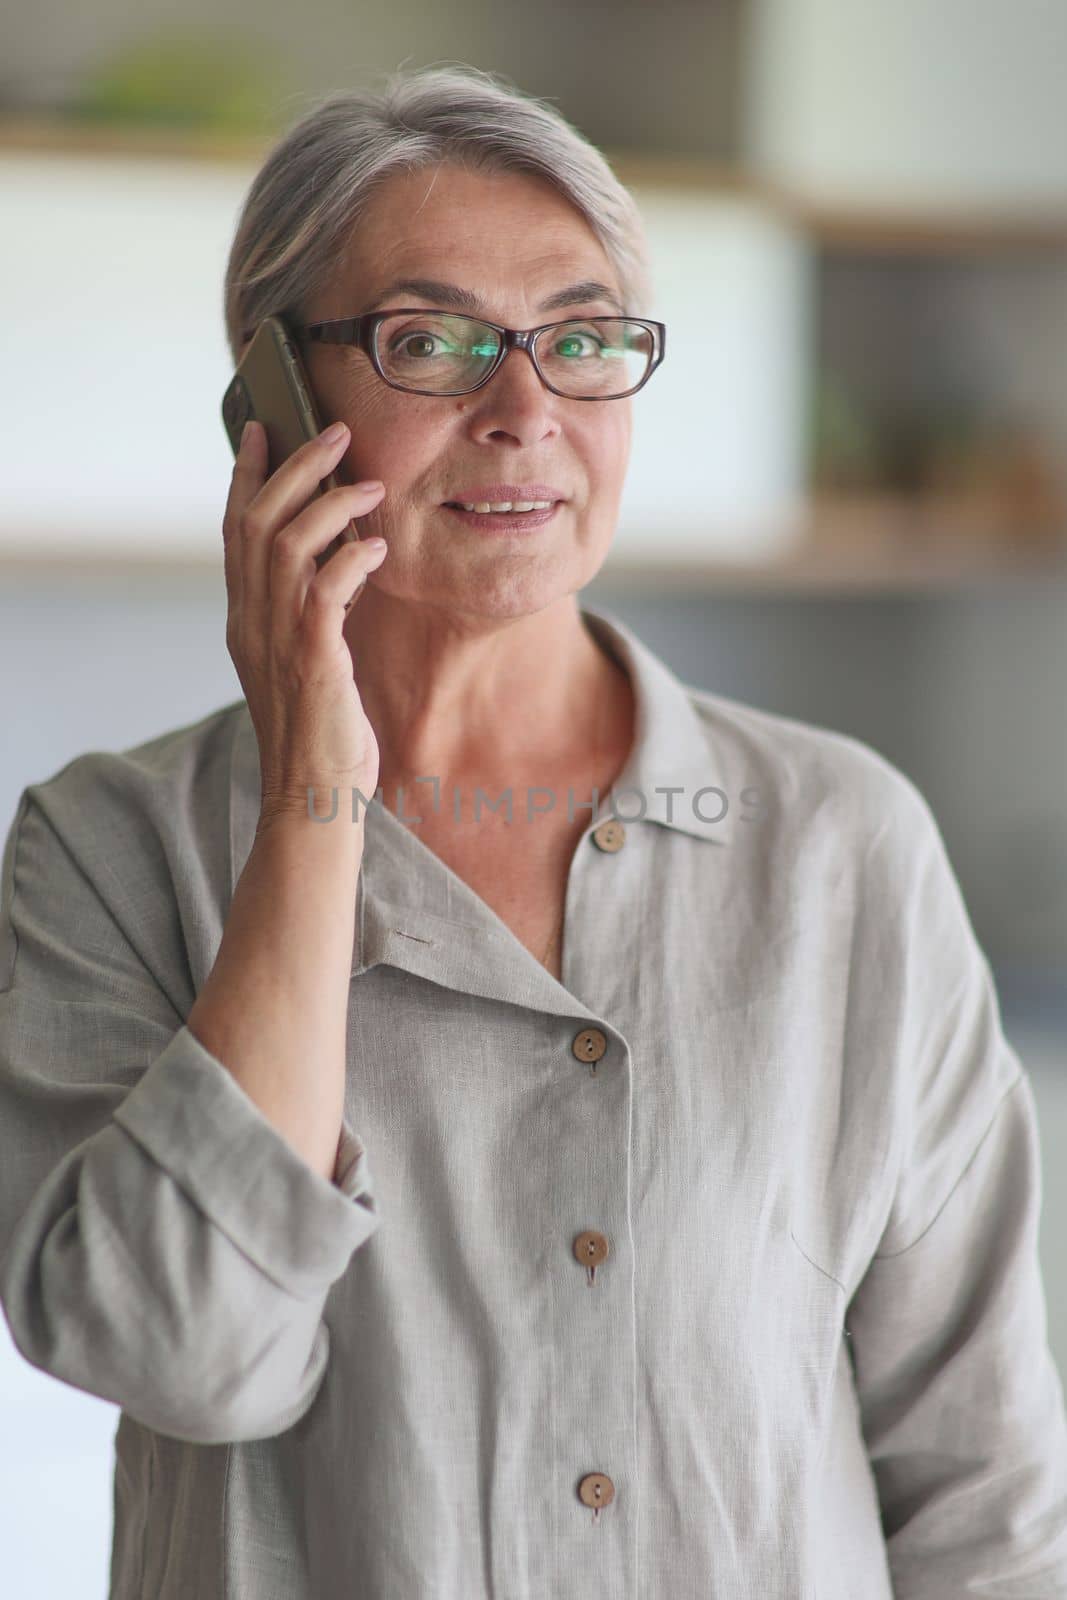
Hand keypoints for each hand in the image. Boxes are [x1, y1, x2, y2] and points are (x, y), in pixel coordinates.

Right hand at [222, 419, 386, 827]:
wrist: (313, 798)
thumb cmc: (320, 734)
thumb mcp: (306, 661)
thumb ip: (309, 613)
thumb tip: (336, 565)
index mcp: (244, 619)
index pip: (234, 531)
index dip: (247, 476)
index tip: (264, 430)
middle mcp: (251, 622)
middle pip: (257, 522)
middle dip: (295, 468)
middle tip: (335, 433)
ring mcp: (276, 640)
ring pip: (286, 545)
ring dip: (330, 504)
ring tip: (369, 484)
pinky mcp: (312, 660)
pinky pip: (325, 590)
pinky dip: (351, 558)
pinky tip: (378, 546)